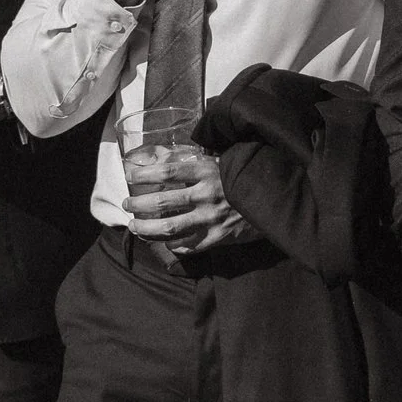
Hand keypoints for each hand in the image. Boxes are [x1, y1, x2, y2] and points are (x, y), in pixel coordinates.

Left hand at [125, 149, 260, 253]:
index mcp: (206, 170)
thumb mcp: (219, 162)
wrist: (273, 198)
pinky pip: (188, 245)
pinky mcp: (218, 237)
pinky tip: (165, 242)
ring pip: (169, 228)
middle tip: (127, 206)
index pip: (168, 171)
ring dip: (146, 228)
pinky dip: (173, 246)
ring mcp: (211, 218)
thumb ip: (193, 161)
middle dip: (138, 205)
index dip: (145, 174)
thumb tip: (161, 156)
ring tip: (135, 226)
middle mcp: (206, 194)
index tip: (130, 177)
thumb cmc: (242, 177)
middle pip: (162, 202)